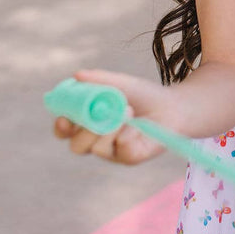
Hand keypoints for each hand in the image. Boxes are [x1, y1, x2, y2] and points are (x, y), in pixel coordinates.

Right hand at [53, 69, 168, 164]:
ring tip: (128, 109)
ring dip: (110, 127)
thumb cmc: (144, 95)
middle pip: (76, 146)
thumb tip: (76, 75)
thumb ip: (99, 80)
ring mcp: (113, 152)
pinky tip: (139, 125)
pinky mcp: (129, 158)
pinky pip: (121, 150)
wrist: (174, 106)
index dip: (61, 127)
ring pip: (96, 149)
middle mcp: (97, 140)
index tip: (63, 118)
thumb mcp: (121, 84)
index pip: (66, 131)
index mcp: (89, 122)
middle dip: (84, 130)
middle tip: (99, 112)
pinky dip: (128, 133)